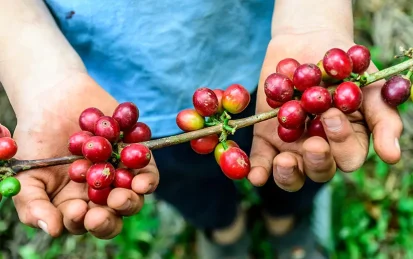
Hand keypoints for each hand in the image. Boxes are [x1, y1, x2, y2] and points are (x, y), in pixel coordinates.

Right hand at [10, 74, 158, 238]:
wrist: (55, 100)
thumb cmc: (36, 140)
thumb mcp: (27, 174)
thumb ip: (34, 205)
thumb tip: (53, 230)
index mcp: (75, 204)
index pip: (83, 223)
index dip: (82, 221)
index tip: (78, 210)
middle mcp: (101, 194)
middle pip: (114, 215)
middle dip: (113, 214)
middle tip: (110, 203)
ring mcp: (120, 177)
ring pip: (134, 197)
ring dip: (132, 199)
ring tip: (123, 194)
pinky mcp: (136, 157)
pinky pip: (147, 170)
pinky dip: (146, 174)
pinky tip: (139, 174)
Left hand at [248, 31, 402, 190]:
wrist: (309, 42)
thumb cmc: (344, 66)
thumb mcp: (368, 88)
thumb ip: (382, 119)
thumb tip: (391, 156)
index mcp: (346, 141)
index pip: (347, 156)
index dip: (342, 142)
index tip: (331, 114)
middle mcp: (319, 147)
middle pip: (319, 170)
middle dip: (316, 161)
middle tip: (313, 144)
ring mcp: (291, 144)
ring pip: (291, 173)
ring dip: (287, 174)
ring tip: (284, 161)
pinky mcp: (266, 136)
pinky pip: (261, 158)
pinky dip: (258, 170)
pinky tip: (255, 176)